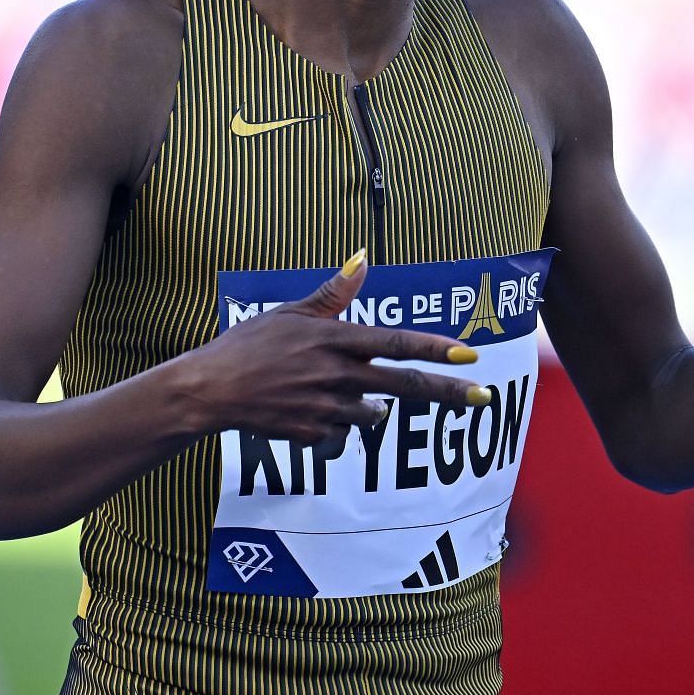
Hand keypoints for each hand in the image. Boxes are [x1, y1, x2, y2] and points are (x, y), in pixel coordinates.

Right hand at [176, 249, 489, 445]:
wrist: (210, 390)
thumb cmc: (248, 345)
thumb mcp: (291, 312)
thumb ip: (333, 293)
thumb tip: (362, 259)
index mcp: (335, 339)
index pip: (396, 343)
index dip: (436, 348)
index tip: (469, 353)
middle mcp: (338, 374)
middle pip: (405, 386)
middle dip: (448, 392)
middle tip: (483, 396)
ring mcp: (327, 408)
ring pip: (373, 414)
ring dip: (369, 406)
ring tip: (330, 391)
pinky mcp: (314, 435)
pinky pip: (341, 432)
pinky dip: (334, 423)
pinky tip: (306, 409)